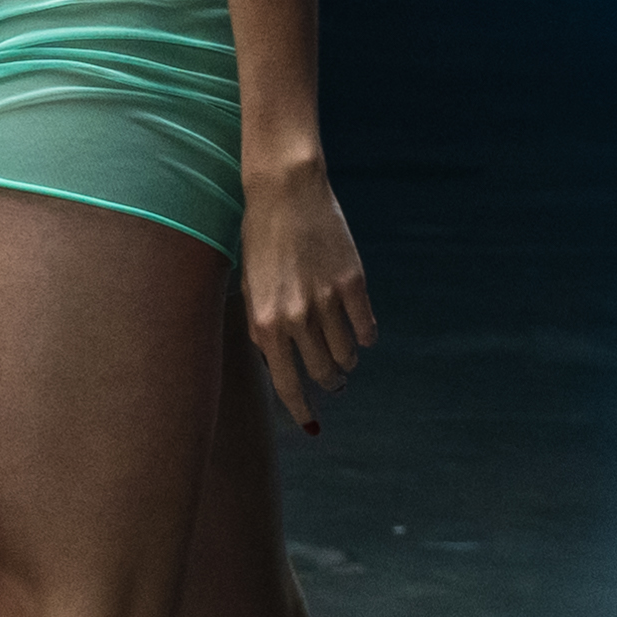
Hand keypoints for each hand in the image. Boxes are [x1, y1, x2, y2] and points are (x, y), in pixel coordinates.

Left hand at [240, 160, 376, 433]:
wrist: (285, 191)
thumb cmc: (260, 240)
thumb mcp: (251, 288)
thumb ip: (264, 330)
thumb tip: (280, 368)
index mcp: (264, 322)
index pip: (286, 384)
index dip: (302, 410)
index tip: (313, 426)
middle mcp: (295, 317)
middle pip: (323, 374)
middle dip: (330, 384)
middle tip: (334, 382)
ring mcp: (327, 301)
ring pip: (347, 356)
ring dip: (347, 361)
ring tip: (344, 353)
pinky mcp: (354, 283)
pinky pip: (366, 329)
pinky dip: (365, 337)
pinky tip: (360, 332)